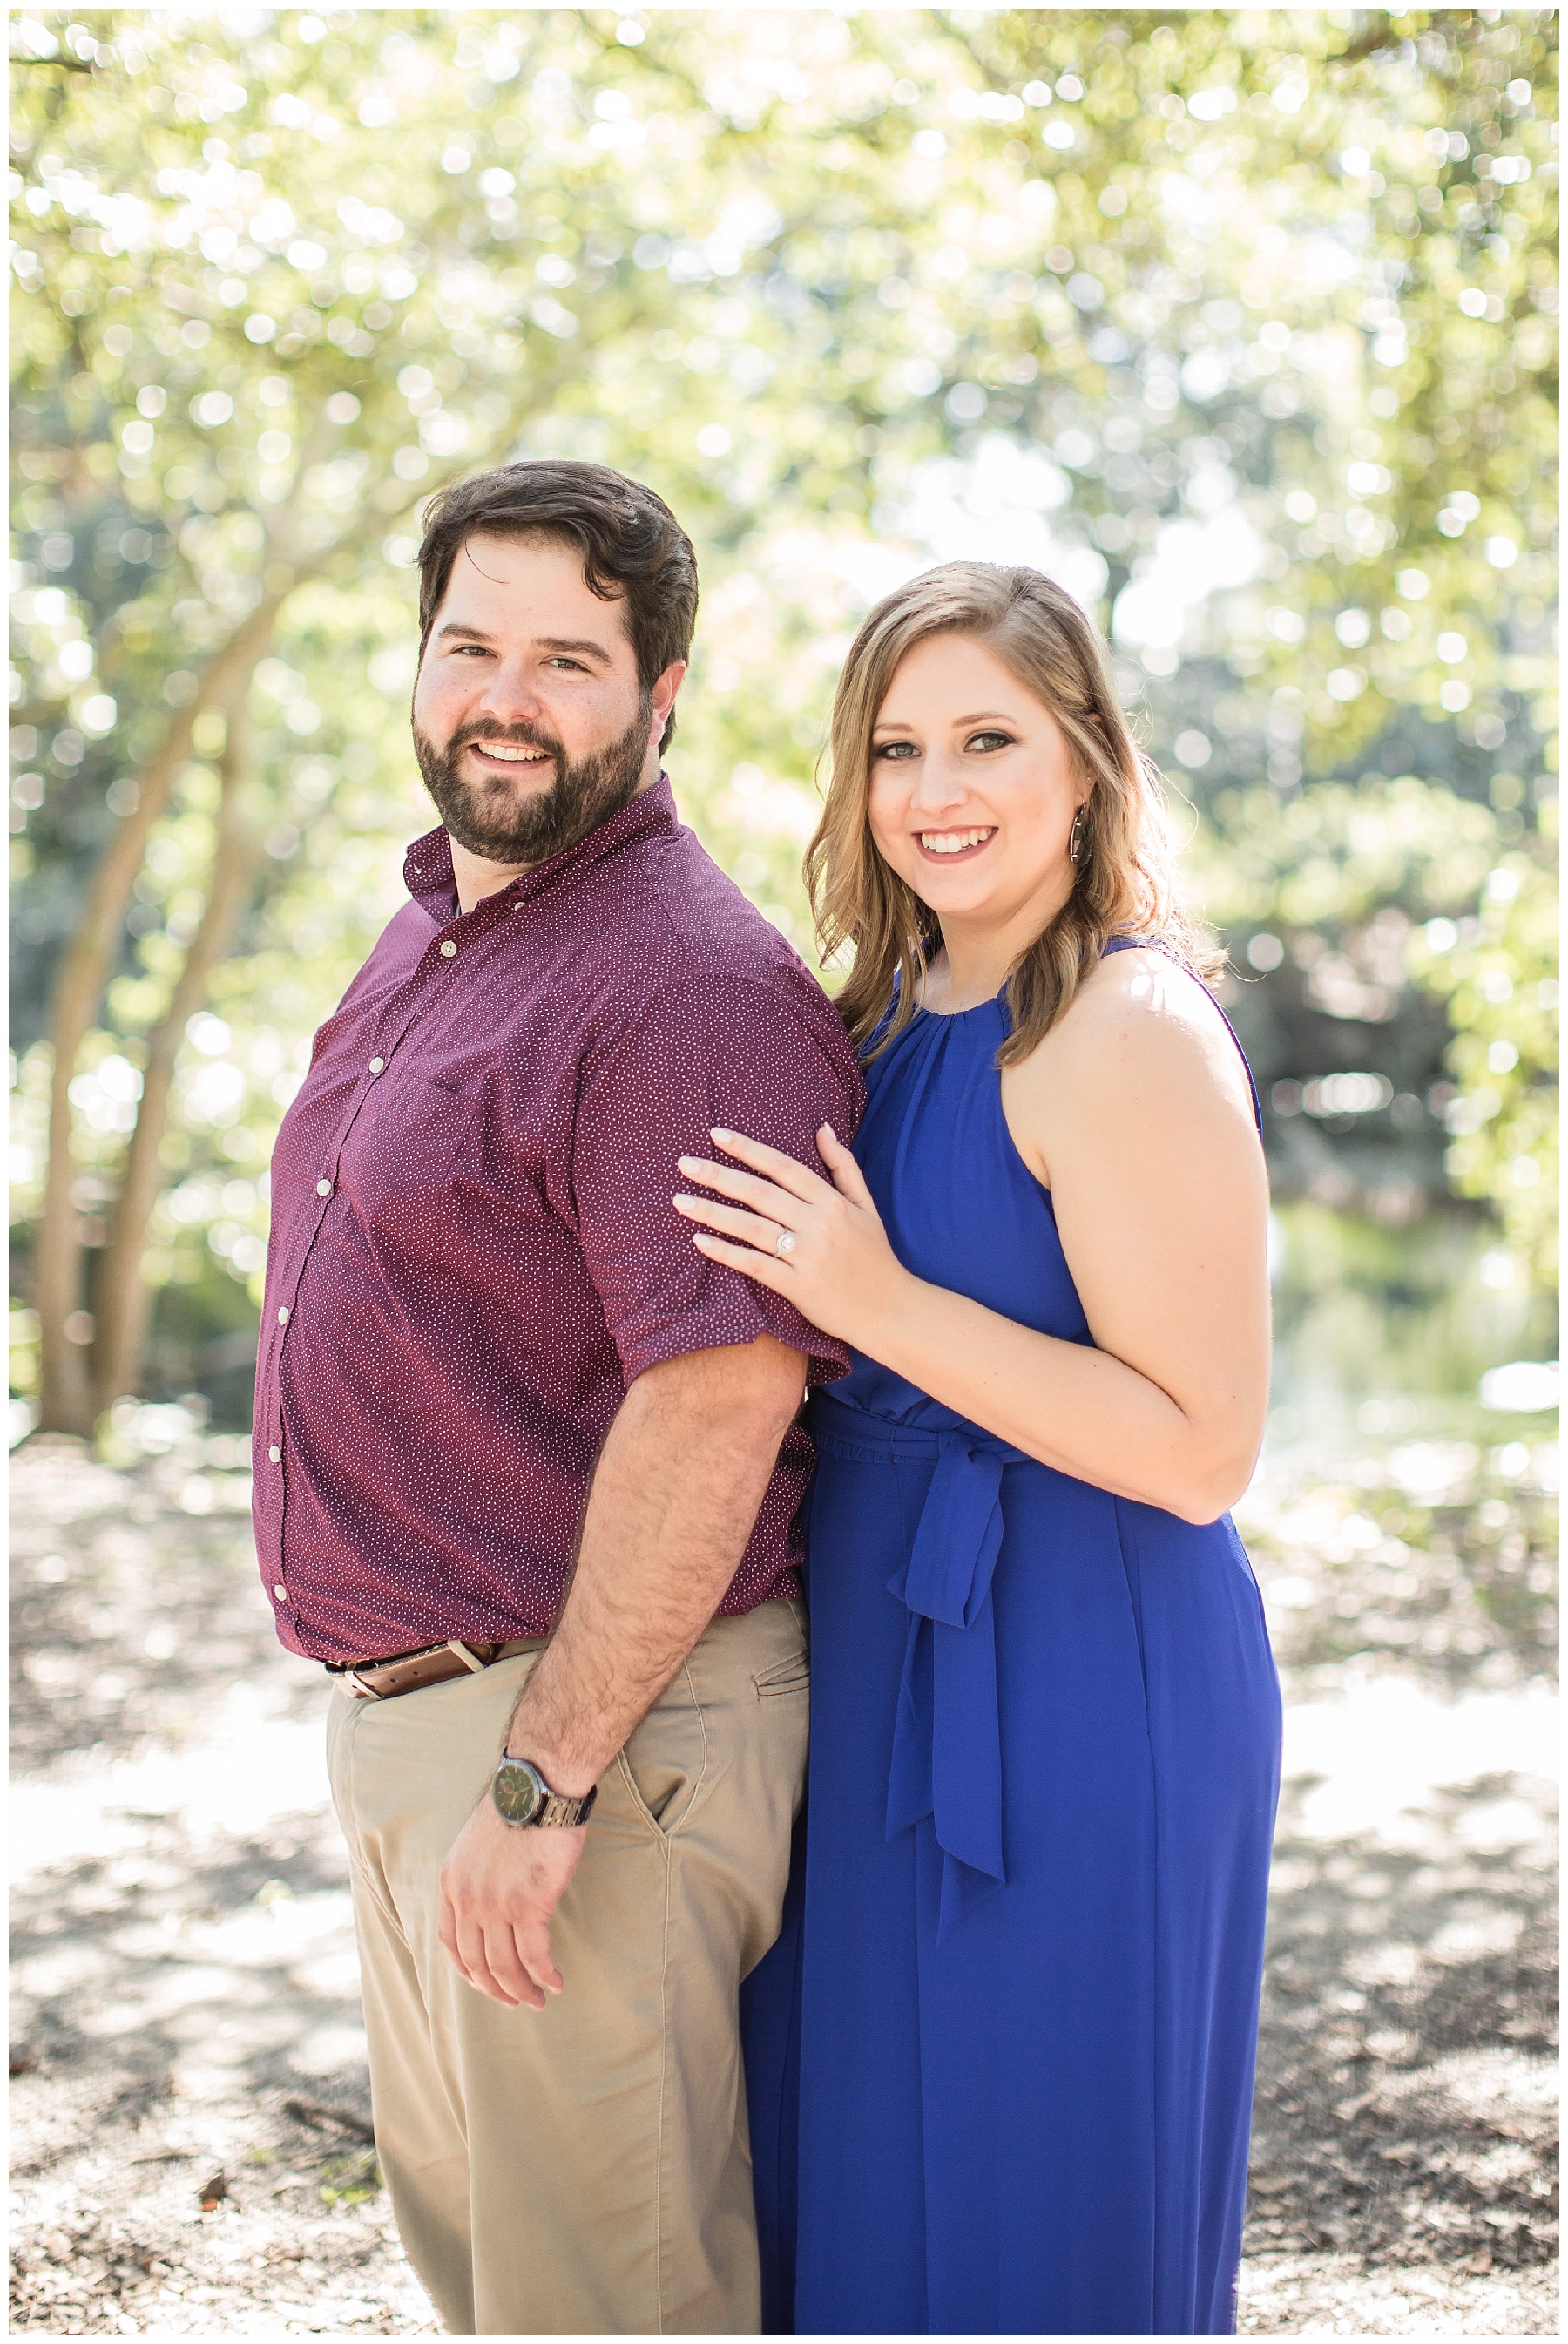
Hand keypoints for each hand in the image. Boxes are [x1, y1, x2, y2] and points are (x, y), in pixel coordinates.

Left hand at [437, 1798, 586, 2010]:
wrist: (538, 1788)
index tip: (486, 1984)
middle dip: (496, 1989)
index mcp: (451, 1883)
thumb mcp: (475, 1844)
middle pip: (476, 1962)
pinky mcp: (529, 1905)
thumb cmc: (516, 1808)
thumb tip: (490, 1903)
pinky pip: (534, 1956)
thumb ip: (476, 1876)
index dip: (468, 1972)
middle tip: (516, 2001)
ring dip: (522, 1990)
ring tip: (537, 2000)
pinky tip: (556, 1982)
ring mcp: (496, 1905)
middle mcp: (467, 1899)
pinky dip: (544, 1976)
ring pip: (504, 1967)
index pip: (451, 1943)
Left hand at [673, 1124, 910, 1348]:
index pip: (784, 1167)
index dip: (749, 1149)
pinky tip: (700, 1241)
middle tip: (684, 1163)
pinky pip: (757, 1265)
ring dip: (713, 1212)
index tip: (717, 1135)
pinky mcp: (800, 1286)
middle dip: (719, 1176)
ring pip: (753, 1228)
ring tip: (680, 1200)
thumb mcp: (866, 1206)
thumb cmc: (875, 1257)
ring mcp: (809, 1256)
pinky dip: (727, 1253)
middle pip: (761, 1193)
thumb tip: (823, 1128)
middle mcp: (819, 1225)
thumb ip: (844, 1166)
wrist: (891, 1310)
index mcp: (833, 1202)